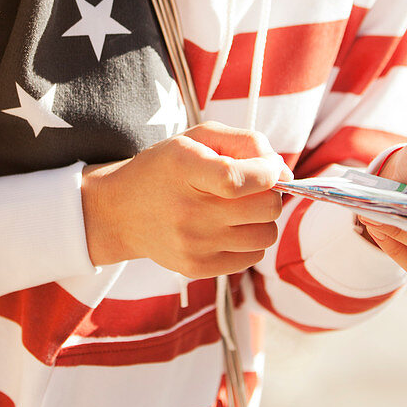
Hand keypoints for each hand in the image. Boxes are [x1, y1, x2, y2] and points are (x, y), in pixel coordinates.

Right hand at [81, 123, 291, 278]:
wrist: (122, 211)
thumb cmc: (168, 167)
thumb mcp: (199, 138)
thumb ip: (247, 142)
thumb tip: (285, 173)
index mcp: (184, 168)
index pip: (237, 180)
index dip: (268, 172)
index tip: (270, 167)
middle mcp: (187, 210)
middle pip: (265, 208)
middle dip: (270, 193)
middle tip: (253, 186)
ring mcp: (193, 244)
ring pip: (266, 235)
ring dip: (262, 219)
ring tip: (238, 207)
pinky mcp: (198, 268)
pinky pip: (252, 256)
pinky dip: (249, 240)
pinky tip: (227, 227)